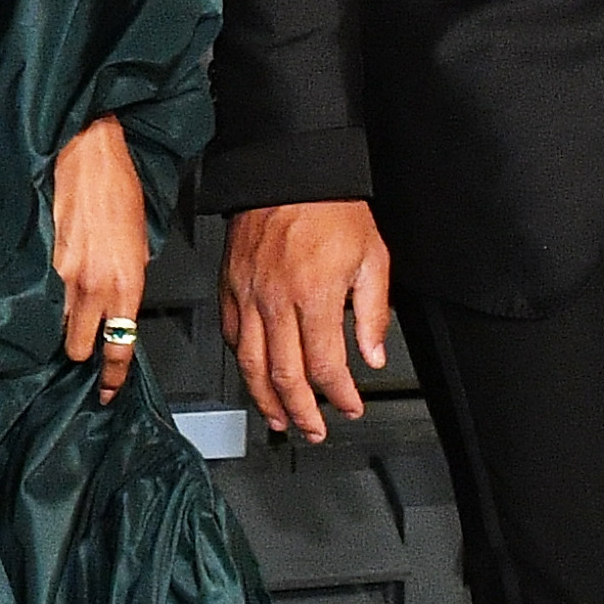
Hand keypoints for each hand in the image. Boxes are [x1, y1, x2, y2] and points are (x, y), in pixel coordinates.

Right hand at [52, 115, 150, 401]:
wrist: (86, 152)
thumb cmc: (117, 189)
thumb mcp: (139, 242)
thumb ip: (128, 282)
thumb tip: (117, 310)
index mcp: (125, 284)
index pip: (118, 348)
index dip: (111, 378)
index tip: (107, 392)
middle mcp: (91, 286)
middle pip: (75, 349)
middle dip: (76, 345)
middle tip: (77, 331)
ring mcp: (58, 275)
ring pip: (49, 326)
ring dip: (53, 321)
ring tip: (55, 304)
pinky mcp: (33, 260)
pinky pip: (31, 297)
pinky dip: (34, 297)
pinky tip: (35, 284)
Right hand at [222, 199, 389, 442]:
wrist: (290, 173)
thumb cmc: (331, 209)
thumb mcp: (373, 259)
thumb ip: (373, 313)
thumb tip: (373, 355)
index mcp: (314, 298)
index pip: (324, 367)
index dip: (339, 396)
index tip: (350, 406)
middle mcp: (276, 303)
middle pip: (284, 377)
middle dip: (301, 413)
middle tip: (313, 430)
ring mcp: (247, 297)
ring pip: (250, 364)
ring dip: (265, 400)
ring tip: (279, 419)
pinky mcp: (230, 287)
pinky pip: (230, 336)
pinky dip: (242, 362)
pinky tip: (253, 375)